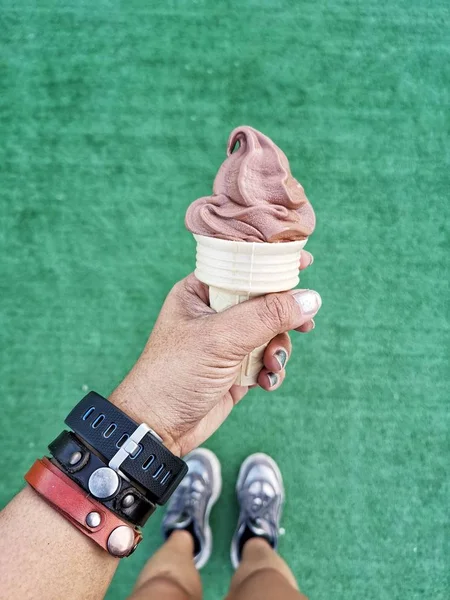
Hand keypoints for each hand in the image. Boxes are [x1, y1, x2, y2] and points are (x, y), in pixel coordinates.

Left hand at [110, 250, 320, 455]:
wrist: (159, 428)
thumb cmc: (175, 374)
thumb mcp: (222, 338)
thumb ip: (267, 315)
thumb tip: (310, 299)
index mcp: (200, 292)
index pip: (241, 267)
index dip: (272, 264)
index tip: (304, 261)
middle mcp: (214, 313)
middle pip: (263, 301)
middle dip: (283, 316)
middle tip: (304, 323)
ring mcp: (226, 342)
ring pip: (270, 332)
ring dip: (278, 348)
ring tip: (273, 363)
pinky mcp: (236, 369)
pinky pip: (267, 360)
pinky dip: (272, 369)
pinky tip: (267, 381)